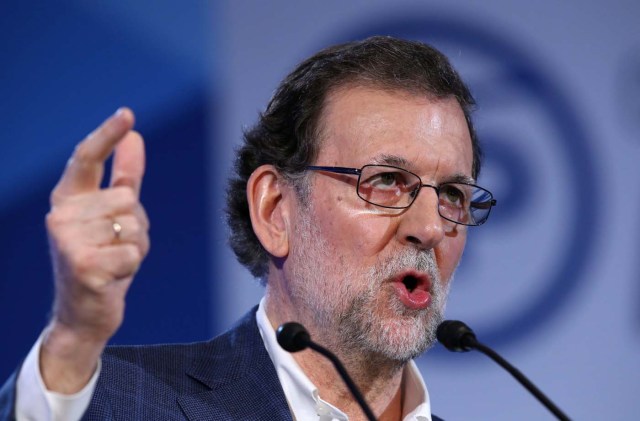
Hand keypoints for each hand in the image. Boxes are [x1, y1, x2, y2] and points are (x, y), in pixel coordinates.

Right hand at [40, 108, 149, 392]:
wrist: (83, 313)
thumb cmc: (102, 259)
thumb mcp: (114, 215)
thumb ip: (125, 177)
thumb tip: (135, 137)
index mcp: (67, 199)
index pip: (86, 158)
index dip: (108, 135)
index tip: (128, 114)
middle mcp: (59, 215)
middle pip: (127, 198)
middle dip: (135, 225)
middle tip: (115, 246)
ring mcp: (67, 241)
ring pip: (133, 225)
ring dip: (135, 246)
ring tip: (113, 261)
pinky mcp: (82, 266)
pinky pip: (133, 252)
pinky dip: (132, 265)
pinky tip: (112, 277)